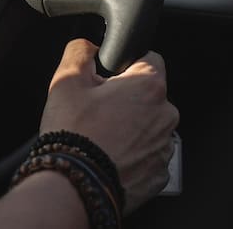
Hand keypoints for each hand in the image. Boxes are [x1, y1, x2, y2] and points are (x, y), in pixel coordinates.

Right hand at [39, 39, 178, 213]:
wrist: (74, 186)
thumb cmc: (73, 133)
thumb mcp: (66, 80)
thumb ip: (80, 51)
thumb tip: (88, 46)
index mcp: (148, 86)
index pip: (149, 58)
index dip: (126, 64)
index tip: (108, 77)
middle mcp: (165, 115)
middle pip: (148, 95)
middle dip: (126, 99)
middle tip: (97, 110)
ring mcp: (164, 147)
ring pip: (148, 126)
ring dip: (130, 127)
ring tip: (100, 137)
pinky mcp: (159, 174)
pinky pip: (147, 155)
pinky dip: (132, 154)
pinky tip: (108, 156)